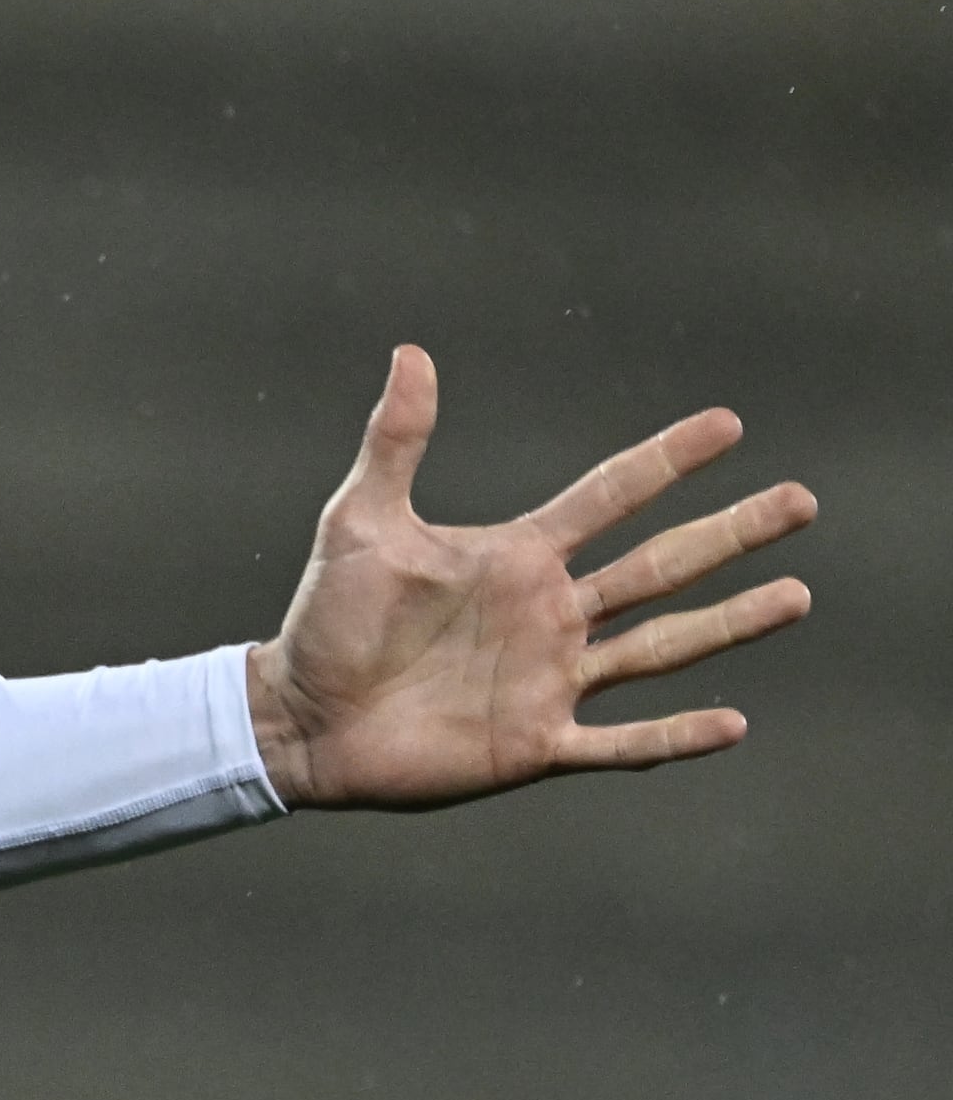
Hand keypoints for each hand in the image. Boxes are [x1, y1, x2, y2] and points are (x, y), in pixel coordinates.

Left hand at [242, 346, 811, 808]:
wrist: (297, 716)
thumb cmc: (326, 618)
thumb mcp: (360, 521)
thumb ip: (396, 442)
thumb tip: (411, 354)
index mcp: (519, 557)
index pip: (610, 496)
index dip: (666, 460)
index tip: (729, 425)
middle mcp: (551, 614)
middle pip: (661, 566)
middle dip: (731, 534)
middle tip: (802, 501)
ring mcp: (550, 679)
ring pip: (661, 646)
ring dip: (729, 622)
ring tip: (797, 594)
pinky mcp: (535, 744)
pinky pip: (620, 742)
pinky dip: (674, 736)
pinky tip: (734, 723)